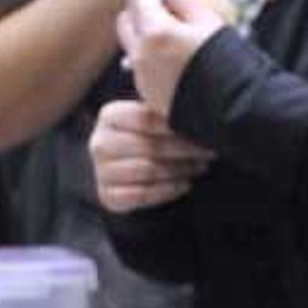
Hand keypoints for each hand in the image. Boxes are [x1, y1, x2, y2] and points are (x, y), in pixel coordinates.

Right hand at [88, 97, 211, 213]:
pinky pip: (142, 195)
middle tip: (207, 152)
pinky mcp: (107, 195)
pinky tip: (185, 185)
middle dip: (184, 151)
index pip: (144, 118)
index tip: (201, 131)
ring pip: (148, 171)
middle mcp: (100, 143)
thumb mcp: (151, 119)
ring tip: (200, 167)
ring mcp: (101, 171)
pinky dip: (168, 191)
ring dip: (180, 170)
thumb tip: (198, 112)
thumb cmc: (146, 138)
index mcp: (110, 116)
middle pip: (149, 146)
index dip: (175, 125)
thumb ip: (164, 112)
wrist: (126, 170)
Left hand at [117, 0, 223, 112]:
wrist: (238, 111)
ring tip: (176, 37)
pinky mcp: (149, 96)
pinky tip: (178, 61)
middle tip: (164, 8)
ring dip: (145, 36)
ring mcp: (143, 77)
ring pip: (133, 46)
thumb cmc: (230, 65)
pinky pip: (143, 68)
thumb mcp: (210, 22)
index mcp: (156, 32)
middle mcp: (142, 55)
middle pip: (126, 21)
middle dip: (140, 11)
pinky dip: (153, 59)